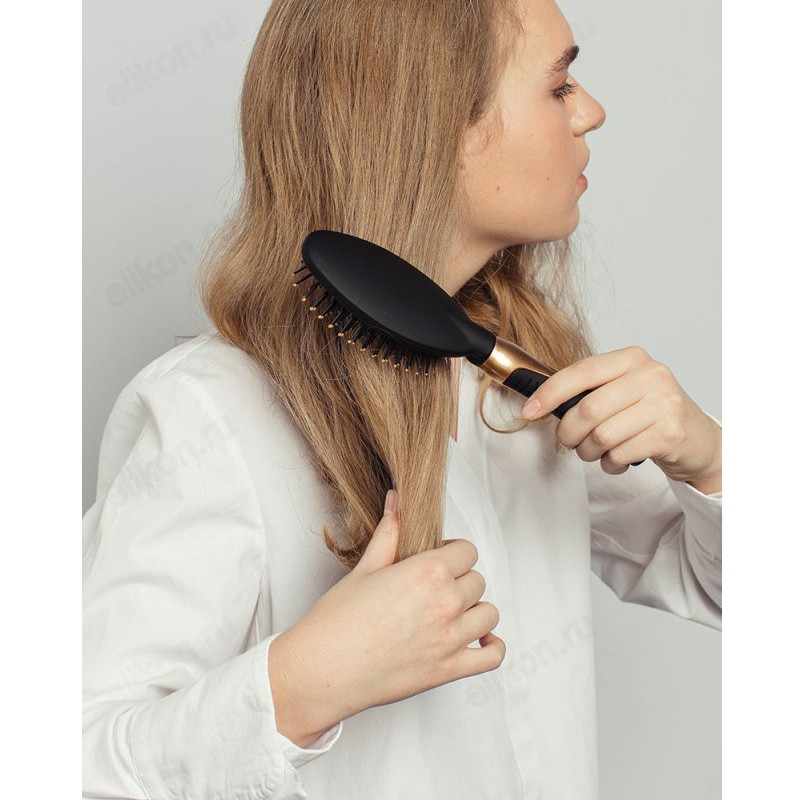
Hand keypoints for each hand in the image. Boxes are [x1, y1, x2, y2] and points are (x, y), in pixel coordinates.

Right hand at [268, 489, 504, 745]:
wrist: (324, 669)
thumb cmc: (338, 621)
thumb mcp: (365, 568)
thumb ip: (390, 534)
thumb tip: (397, 503)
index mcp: (427, 573)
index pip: (467, 551)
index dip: (452, 553)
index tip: (438, 558)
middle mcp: (445, 603)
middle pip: (477, 580)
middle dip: (459, 579)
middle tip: (435, 586)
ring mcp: (450, 639)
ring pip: (489, 613)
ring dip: (474, 610)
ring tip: (452, 611)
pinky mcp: (449, 670)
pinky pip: (492, 657)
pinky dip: (492, 647)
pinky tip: (479, 639)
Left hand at [521, 346, 721, 482]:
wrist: (699, 439)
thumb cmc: (650, 413)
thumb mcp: (622, 390)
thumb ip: (589, 390)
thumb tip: (540, 402)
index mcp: (631, 358)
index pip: (582, 372)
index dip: (550, 393)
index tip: (529, 411)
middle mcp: (651, 375)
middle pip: (588, 409)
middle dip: (569, 432)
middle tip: (569, 441)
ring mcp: (664, 404)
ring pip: (602, 435)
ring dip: (590, 451)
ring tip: (597, 451)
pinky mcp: (670, 433)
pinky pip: (620, 454)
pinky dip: (611, 463)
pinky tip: (618, 458)